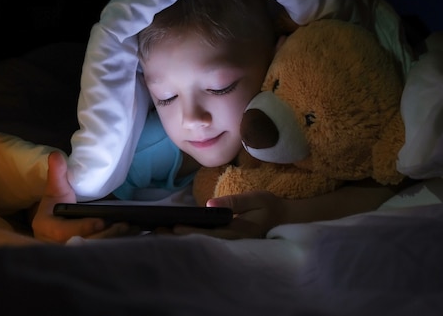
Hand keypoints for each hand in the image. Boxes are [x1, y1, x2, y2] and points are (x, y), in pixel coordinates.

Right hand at [31, 151, 135, 242]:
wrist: (55, 222)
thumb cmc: (56, 204)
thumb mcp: (55, 189)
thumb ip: (57, 174)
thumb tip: (56, 156)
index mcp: (47, 229)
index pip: (64, 232)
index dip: (83, 227)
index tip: (100, 221)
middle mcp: (57, 245)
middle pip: (82, 244)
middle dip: (104, 236)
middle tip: (124, 225)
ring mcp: (71, 252)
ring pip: (93, 250)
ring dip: (113, 240)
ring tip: (130, 229)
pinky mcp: (84, 255)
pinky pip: (100, 252)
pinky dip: (116, 244)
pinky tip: (131, 236)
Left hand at [171, 190, 286, 238]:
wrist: (284, 219)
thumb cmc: (270, 207)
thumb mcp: (257, 198)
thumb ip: (235, 202)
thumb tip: (210, 205)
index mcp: (237, 233)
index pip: (209, 234)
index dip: (191, 231)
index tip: (174, 227)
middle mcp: (231, 241)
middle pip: (201, 241)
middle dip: (180, 236)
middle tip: (158, 229)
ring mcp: (229, 243)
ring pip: (202, 242)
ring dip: (182, 236)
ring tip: (162, 230)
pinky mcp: (227, 240)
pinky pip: (207, 239)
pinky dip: (191, 235)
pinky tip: (178, 230)